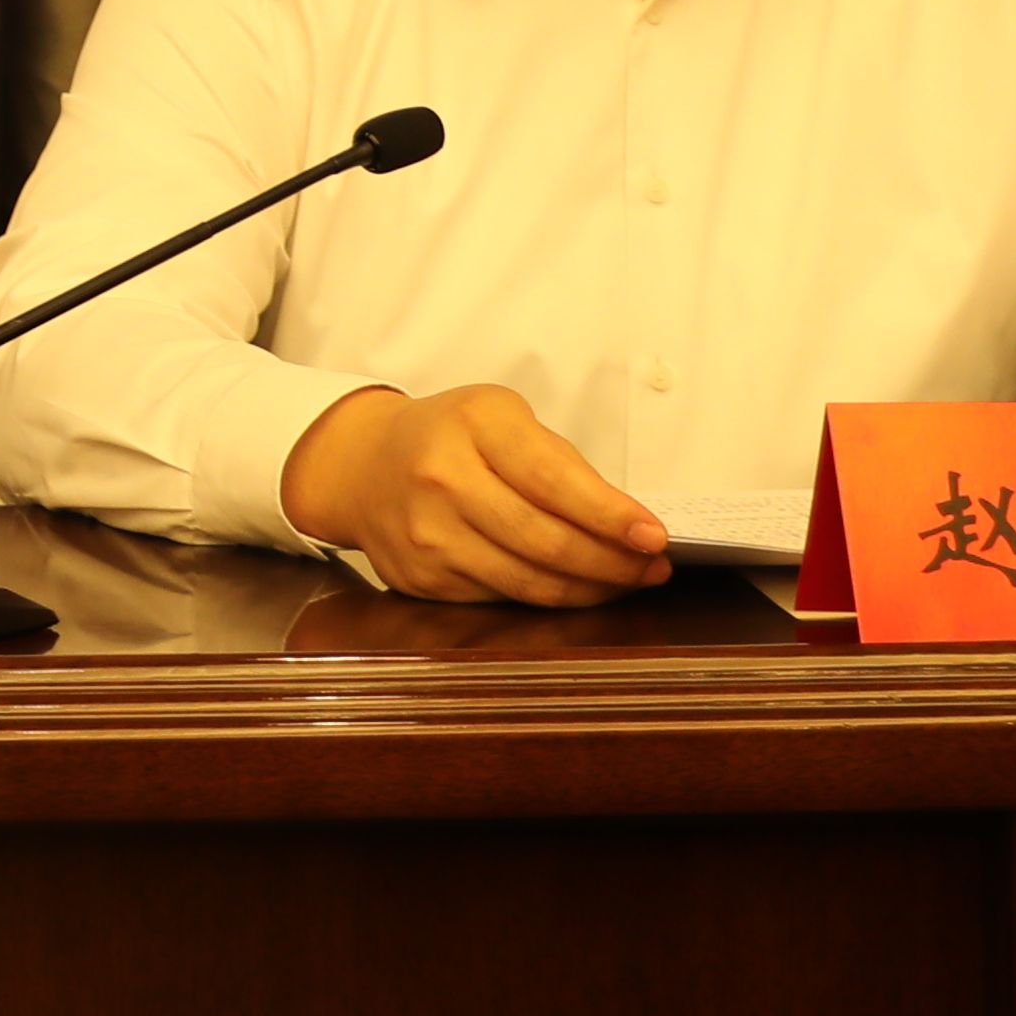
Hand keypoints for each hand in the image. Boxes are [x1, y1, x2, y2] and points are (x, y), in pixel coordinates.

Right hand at [283, 381, 672, 605]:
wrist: (361, 466)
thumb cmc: (450, 436)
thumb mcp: (501, 416)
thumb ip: (557, 461)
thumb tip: (624, 521)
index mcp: (474, 425)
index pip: (553, 480)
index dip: (610, 515)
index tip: (655, 537)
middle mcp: (443, 479)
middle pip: (545, 541)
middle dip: (612, 562)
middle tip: (652, 568)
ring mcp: (428, 535)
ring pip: (528, 582)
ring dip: (589, 589)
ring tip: (626, 582)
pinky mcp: (421, 580)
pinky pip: (501, 599)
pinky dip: (548, 599)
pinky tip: (574, 588)